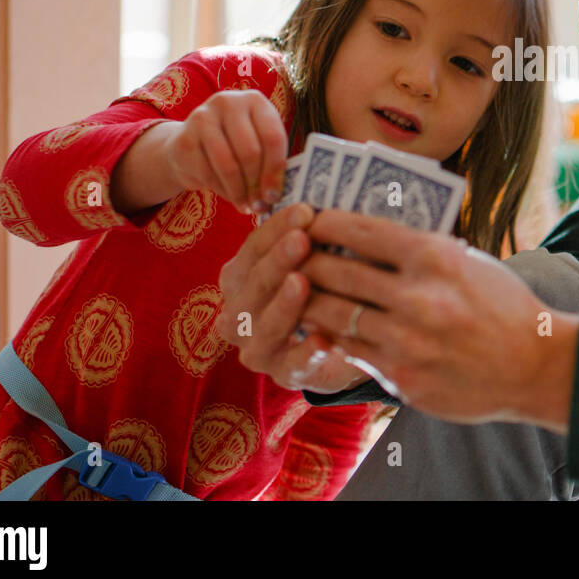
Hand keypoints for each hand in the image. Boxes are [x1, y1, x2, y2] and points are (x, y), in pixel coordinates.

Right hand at [164, 88, 287, 214]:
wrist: (191, 144)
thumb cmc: (235, 145)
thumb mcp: (259, 143)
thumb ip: (272, 161)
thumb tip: (276, 195)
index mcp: (255, 100)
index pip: (272, 137)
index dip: (276, 171)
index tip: (275, 196)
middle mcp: (228, 102)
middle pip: (250, 151)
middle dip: (256, 184)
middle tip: (260, 205)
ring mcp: (202, 118)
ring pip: (228, 165)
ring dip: (239, 192)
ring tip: (246, 205)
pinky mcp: (183, 139)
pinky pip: (207, 174)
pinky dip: (221, 191)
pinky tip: (229, 196)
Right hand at [217, 203, 369, 394]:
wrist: (340, 343)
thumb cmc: (323, 288)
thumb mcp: (312, 259)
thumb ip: (308, 235)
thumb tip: (323, 202)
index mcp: (238, 278)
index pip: (252, 248)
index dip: (275, 229)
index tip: (305, 210)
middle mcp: (237, 313)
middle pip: (252, 285)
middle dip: (276, 260)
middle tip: (302, 239)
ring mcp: (257, 348)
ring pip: (262, 327)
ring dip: (282, 304)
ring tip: (302, 283)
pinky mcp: (284, 376)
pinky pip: (292, 366)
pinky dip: (305, 353)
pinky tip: (321, 339)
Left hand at [297, 209, 578, 428]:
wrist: (535, 364)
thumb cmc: (503, 305)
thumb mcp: (467, 260)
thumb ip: (420, 249)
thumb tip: (366, 232)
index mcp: (434, 257)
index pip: (361, 230)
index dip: (325, 222)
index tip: (309, 217)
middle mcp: (417, 296)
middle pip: (336, 271)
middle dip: (305, 260)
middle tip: (290, 253)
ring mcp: (406, 341)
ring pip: (334, 314)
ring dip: (308, 299)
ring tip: (296, 289)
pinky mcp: (402, 376)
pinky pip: (351, 350)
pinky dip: (331, 335)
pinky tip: (322, 325)